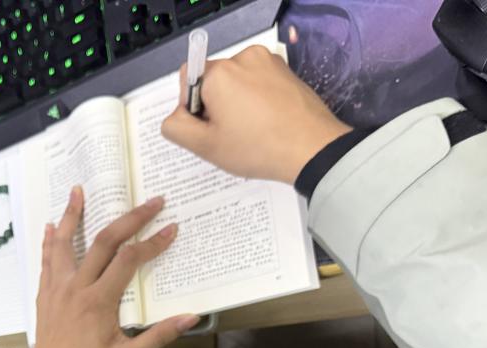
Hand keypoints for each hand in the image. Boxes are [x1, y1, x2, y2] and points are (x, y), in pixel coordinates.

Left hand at [25, 187, 200, 347]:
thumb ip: (158, 336)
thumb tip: (190, 317)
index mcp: (99, 302)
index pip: (129, 261)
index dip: (152, 243)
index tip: (171, 229)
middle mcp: (77, 287)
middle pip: (103, 241)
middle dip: (129, 219)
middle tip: (151, 202)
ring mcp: (57, 286)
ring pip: (65, 242)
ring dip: (73, 214)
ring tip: (78, 190)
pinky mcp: (45, 291)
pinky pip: (47, 259)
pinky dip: (50, 240)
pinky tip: (53, 223)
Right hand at [161, 44, 352, 183]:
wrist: (312, 149)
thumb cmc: (259, 148)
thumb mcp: (205, 146)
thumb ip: (175, 128)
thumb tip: (174, 117)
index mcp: (219, 73)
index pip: (187, 78)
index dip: (191, 105)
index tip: (208, 126)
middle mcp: (243, 58)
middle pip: (213, 79)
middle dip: (215, 104)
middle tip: (230, 133)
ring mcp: (268, 62)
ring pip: (237, 81)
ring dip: (237, 102)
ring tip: (251, 129)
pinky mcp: (285, 70)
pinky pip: (259, 81)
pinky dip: (257, 99)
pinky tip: (266, 122)